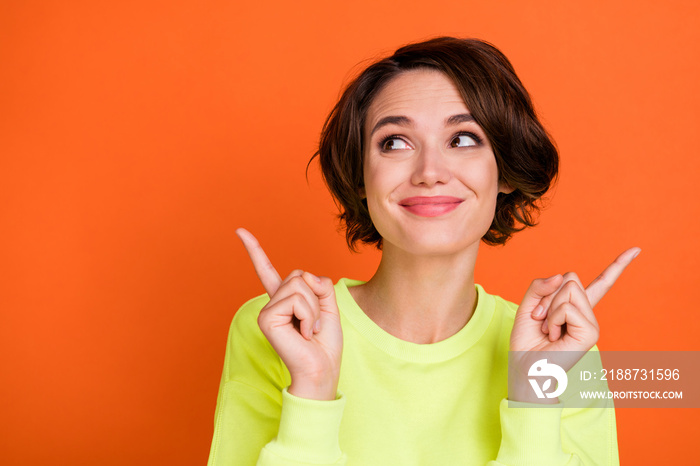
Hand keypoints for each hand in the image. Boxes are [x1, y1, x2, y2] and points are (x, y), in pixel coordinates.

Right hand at [236, 227, 342, 400]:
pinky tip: (303, 334)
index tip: (239, 231)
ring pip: (299, 286)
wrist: (322, 371)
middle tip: (313, 324)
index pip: (266, 270)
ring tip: (309, 330)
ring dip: (313, 309)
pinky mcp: (266, 319)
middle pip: (298, 275)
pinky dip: (308, 316)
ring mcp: (267, 311)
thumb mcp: (329, 308)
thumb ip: (320, 285)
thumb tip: (305, 276)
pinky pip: (296, 300)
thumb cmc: (325, 345)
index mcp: (284, 300)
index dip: (254, 250)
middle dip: (316, 297)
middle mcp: (272, 304)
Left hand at [508, 247, 639, 401]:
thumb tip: (561, 276)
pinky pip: (567, 307)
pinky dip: (553, 318)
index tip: (636, 249)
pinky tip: (553, 336)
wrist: (525, 368)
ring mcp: (591, 323)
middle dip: (548, 294)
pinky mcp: (591, 333)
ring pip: (569, 289)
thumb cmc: (526, 341)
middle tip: (541, 319)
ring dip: (549, 307)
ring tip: (547, 329)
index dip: (618, 265)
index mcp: (576, 307)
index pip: (600, 283)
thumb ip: (540, 286)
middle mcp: (587, 314)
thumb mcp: (528, 306)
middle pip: (570, 277)